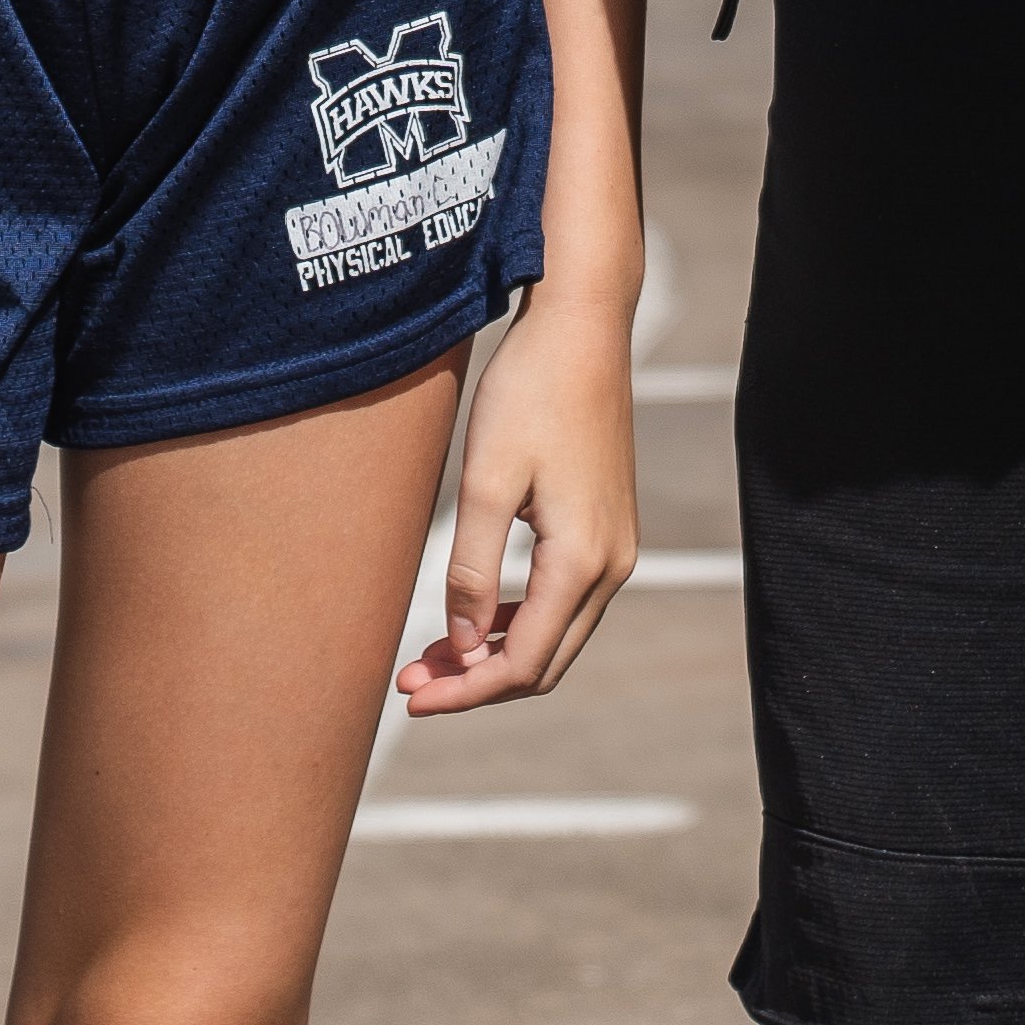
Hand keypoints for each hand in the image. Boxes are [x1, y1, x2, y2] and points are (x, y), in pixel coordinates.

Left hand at [401, 276, 638, 713]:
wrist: (583, 329)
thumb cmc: (530, 392)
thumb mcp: (485, 482)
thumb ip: (471, 571)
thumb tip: (460, 644)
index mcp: (582, 560)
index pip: (522, 664)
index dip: (464, 691)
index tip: (407, 696)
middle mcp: (612, 565)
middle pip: (544, 663)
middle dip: (476, 682)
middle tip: (409, 679)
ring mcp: (617, 548)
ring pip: (555, 636)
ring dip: (494, 654)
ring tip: (430, 654)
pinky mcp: (608, 529)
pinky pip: (565, 602)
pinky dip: (518, 621)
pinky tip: (474, 614)